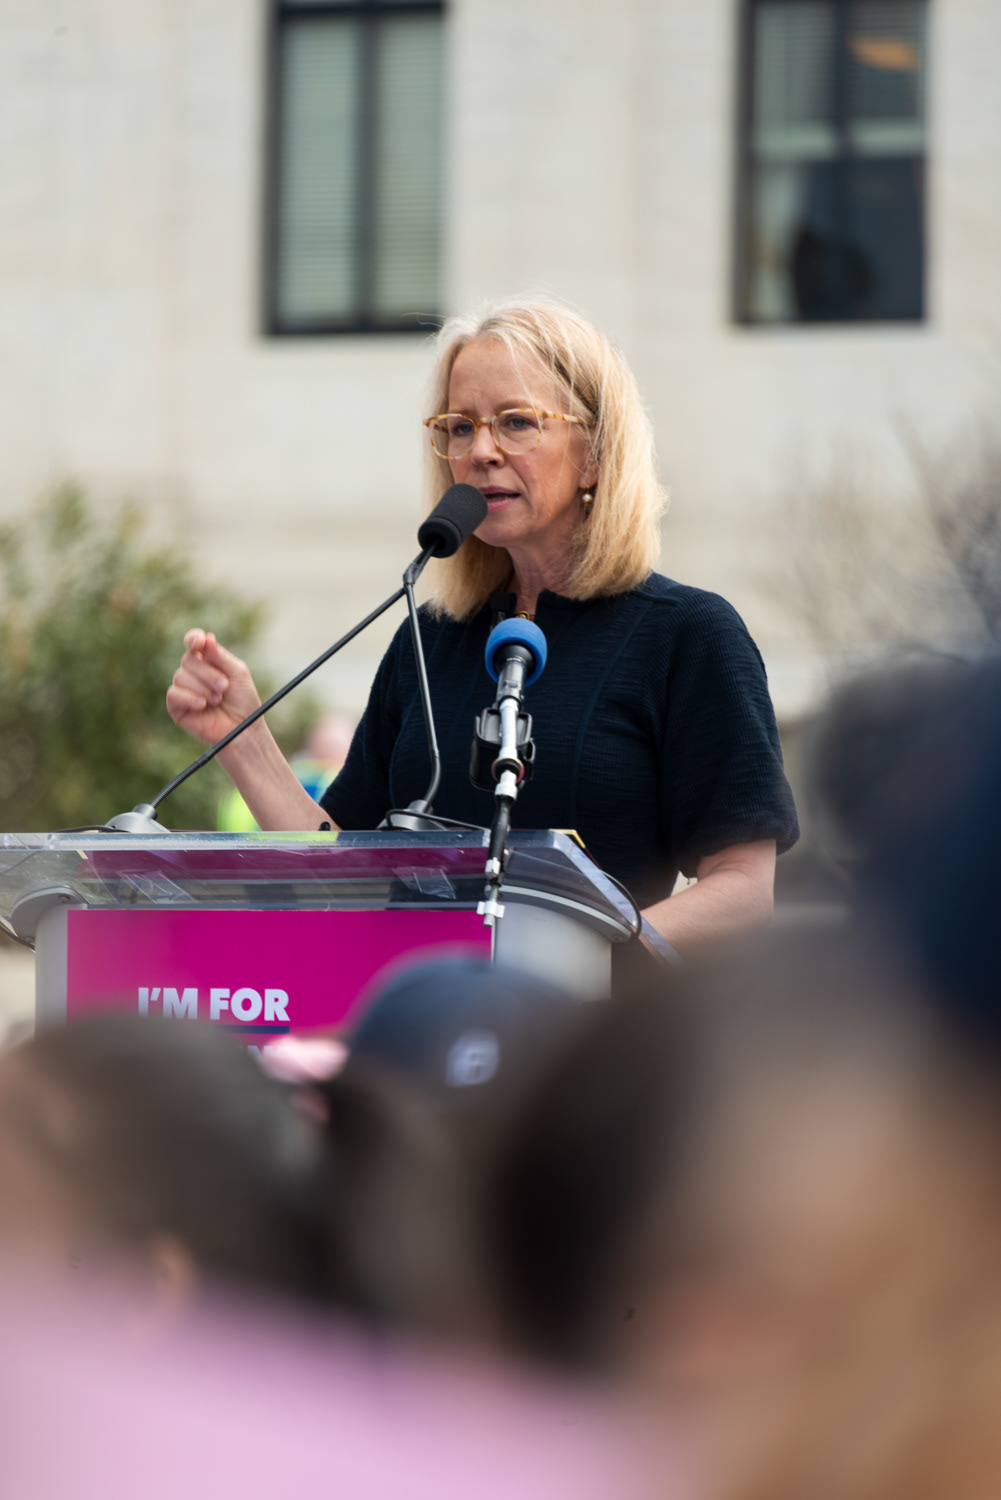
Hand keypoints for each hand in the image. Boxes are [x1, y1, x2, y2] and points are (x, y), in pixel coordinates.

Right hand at [166, 630, 262, 748]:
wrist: (243, 729)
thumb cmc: (244, 701)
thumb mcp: (238, 674)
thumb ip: (220, 656)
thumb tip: (207, 638)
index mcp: (207, 661)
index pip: (193, 642)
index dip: (193, 639)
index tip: (199, 642)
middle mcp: (193, 673)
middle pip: (188, 660)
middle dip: (208, 674)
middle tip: (224, 687)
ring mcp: (183, 689)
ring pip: (180, 676)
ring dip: (202, 688)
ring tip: (217, 700)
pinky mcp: (176, 707)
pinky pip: (173, 694)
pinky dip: (189, 698)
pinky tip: (202, 705)